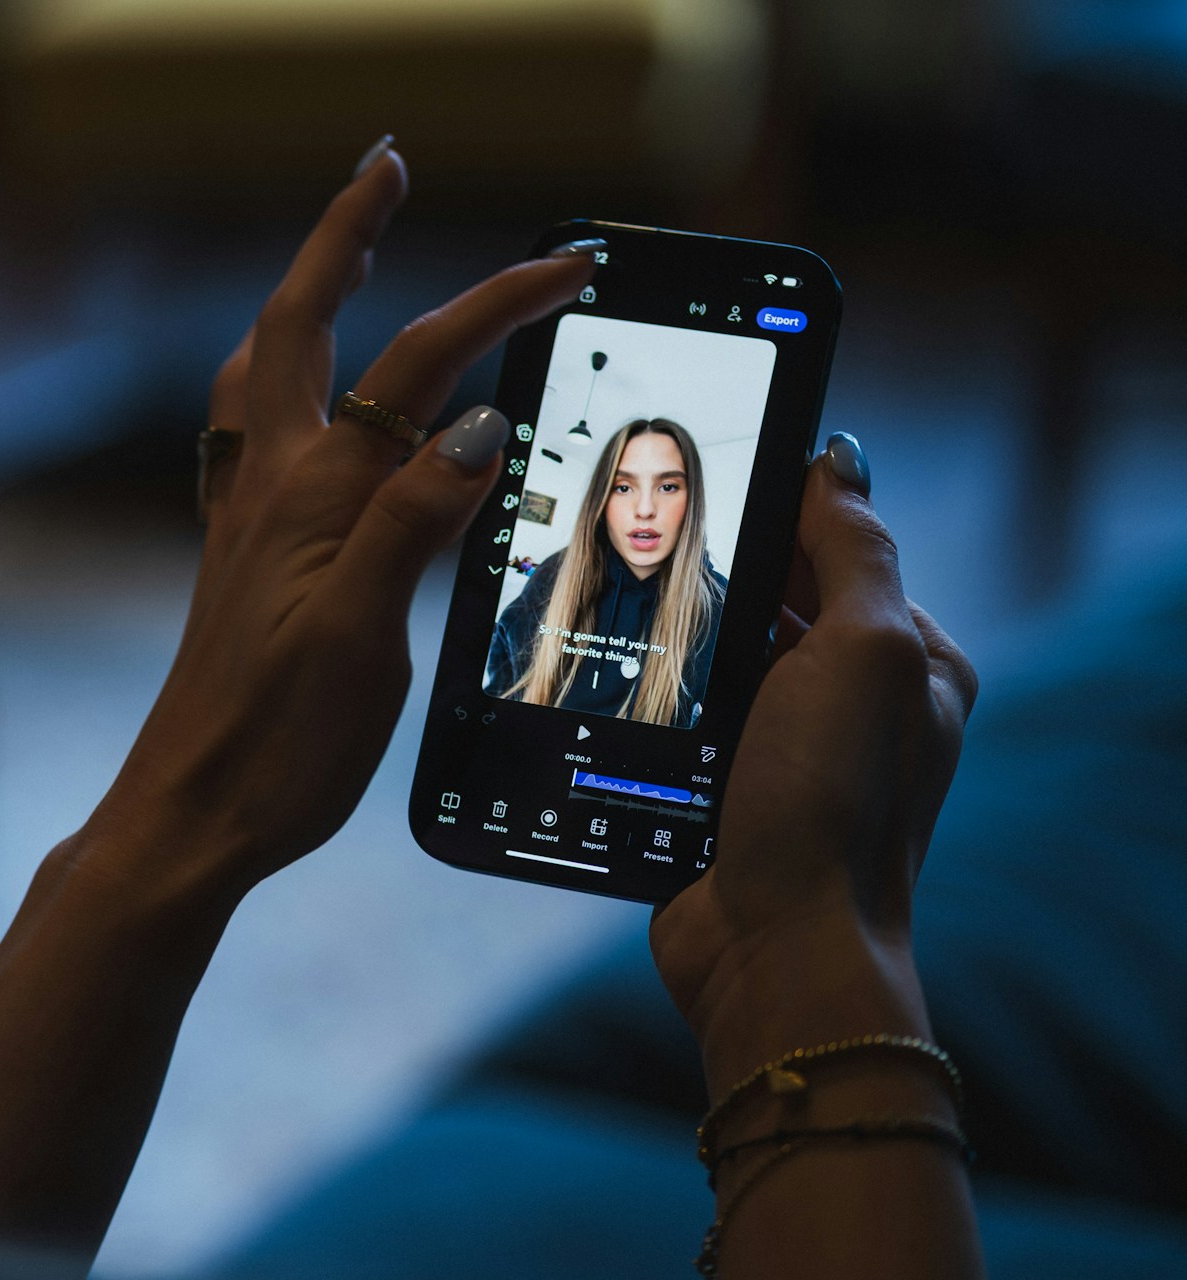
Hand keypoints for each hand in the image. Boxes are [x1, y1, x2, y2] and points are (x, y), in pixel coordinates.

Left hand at [71, 148, 596, 901]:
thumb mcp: (362, 637)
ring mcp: (247, 518)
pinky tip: (300, 404)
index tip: (564, 267)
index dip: (490, 306)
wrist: (191, 812)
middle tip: (385, 168)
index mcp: (307, 496)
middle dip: (344, 237)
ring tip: (340, 260)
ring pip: (264, 374)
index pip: (413, 368)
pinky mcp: (246, 557)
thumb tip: (473, 427)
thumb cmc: (274, 743)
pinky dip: (285, 382)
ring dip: (306, 299)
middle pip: (299, 325)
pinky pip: (256, 435)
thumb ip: (410, 523)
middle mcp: (267, 488)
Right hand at [649, 443, 979, 1085]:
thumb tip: (837, 460)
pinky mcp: (724, 795)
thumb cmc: (831, 804)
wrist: (771, 948)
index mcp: (909, 667)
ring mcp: (786, 756)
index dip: (784, 517)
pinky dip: (654, 704)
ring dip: (680, 644)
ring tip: (624, 611)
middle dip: (722, 582)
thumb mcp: (864, 651)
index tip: (712, 486)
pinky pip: (682, 723)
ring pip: (721, 663)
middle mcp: (853, 709)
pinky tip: (616, 685)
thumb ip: (856, 549)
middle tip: (651, 549)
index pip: (846, 555)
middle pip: (777, 607)